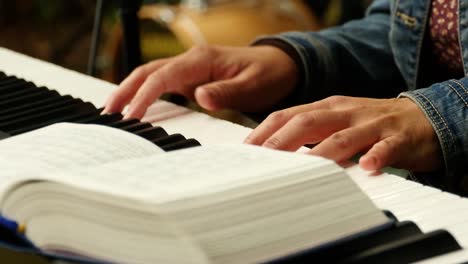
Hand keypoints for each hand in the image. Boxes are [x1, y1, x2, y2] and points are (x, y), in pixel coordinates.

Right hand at [103, 45, 298, 118]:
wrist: (280, 66)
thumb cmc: (268, 74)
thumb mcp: (252, 85)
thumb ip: (226, 93)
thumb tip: (198, 98)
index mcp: (202, 60)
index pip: (163, 77)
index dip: (144, 96)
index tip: (131, 116)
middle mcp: (192, 60)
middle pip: (148, 71)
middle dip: (125, 90)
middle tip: (108, 113)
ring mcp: (191, 68)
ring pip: (152, 75)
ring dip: (131, 90)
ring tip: (114, 110)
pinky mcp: (193, 78)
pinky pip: (163, 83)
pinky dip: (146, 93)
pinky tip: (138, 105)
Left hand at [244, 96, 441, 171]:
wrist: (424, 118)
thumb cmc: (371, 124)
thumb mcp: (337, 121)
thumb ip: (310, 132)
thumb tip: (273, 150)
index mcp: (328, 107)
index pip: (290, 114)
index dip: (267, 130)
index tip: (247, 149)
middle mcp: (346, 112)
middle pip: (309, 121)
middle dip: (283, 140)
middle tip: (264, 160)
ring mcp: (372, 124)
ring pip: (343, 137)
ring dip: (322, 152)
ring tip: (304, 167)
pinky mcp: (398, 139)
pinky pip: (386, 148)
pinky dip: (376, 156)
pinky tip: (366, 166)